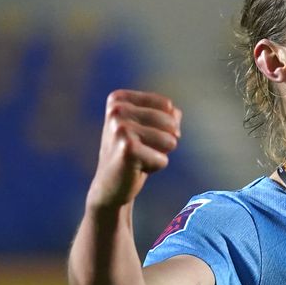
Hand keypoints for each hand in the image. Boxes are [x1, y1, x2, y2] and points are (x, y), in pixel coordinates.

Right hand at [87, 89, 182, 211]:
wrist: (109, 185)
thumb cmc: (132, 153)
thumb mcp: (148, 128)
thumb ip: (166, 115)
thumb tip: (176, 112)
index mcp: (119, 99)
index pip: (167, 105)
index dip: (165, 126)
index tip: (142, 135)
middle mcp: (117, 110)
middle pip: (171, 123)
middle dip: (164, 141)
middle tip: (141, 150)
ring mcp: (120, 128)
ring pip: (170, 141)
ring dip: (160, 154)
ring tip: (140, 158)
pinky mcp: (128, 148)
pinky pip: (163, 159)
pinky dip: (155, 166)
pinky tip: (136, 168)